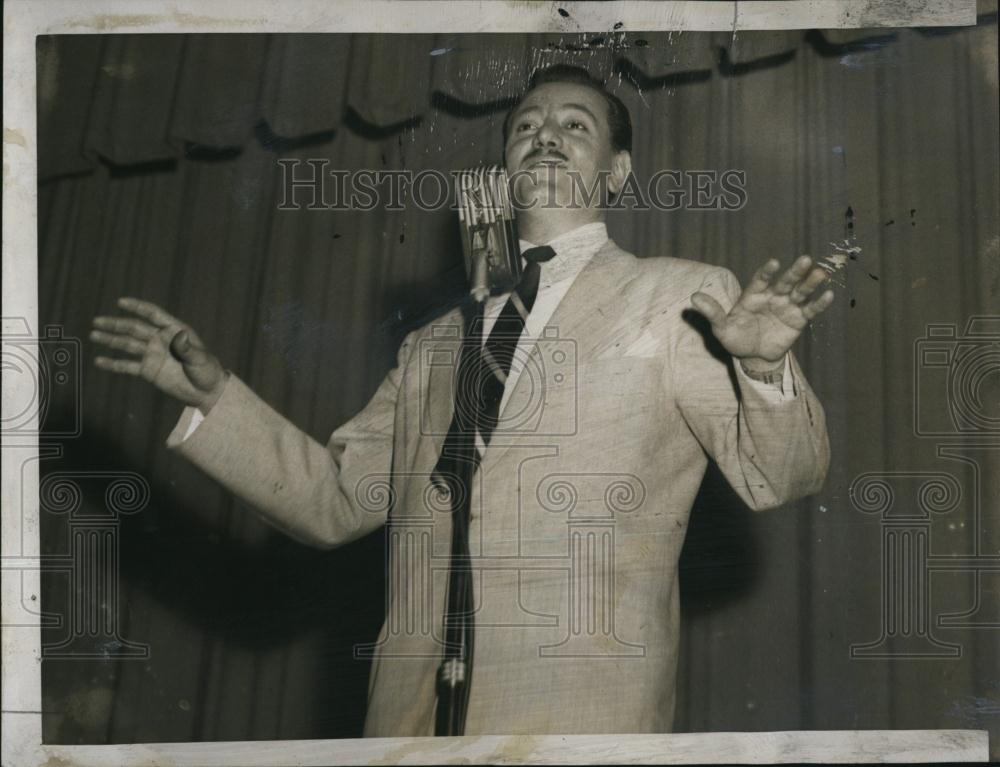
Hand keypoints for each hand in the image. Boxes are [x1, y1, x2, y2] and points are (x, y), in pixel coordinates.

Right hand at [91, 297, 227, 411]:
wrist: (205, 391)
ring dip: (111, 339)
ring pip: (128, 344)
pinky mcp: (148, 370)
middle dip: (116, 324)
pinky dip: (114, 364)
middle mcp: (160, 339)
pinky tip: (99, 361)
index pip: (153, 315)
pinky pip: (128, 365)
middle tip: (97, 321)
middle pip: (135, 328)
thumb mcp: (200, 358)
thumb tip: (179, 341)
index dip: (137, 307)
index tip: (120, 302)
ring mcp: (152, 354)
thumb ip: (187, 350)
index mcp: (174, 330)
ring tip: (94, 335)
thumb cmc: (207, 370)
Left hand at [690, 256, 834, 365]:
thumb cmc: (736, 339)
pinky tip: (829, 295)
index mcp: (753, 295)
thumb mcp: (722, 328)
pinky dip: (819, 303)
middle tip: (805, 259)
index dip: (767, 272)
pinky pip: (810, 310)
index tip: (774, 263)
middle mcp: (772, 297)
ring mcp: (787, 306)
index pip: (761, 280)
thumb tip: (693, 297)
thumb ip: (712, 313)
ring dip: (810, 283)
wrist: (753, 357)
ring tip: (820, 272)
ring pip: (800, 291)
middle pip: (784, 282)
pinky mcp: (798, 319)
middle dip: (794, 272)